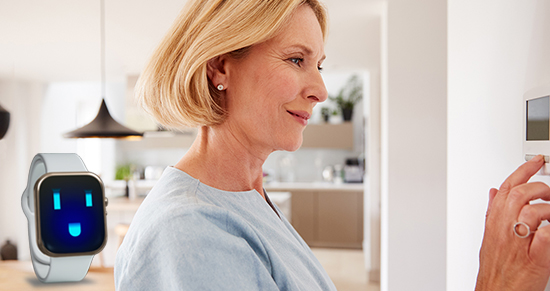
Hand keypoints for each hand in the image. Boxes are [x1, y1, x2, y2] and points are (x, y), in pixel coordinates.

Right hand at [476, 155, 549, 290]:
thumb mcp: (489, 237)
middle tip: (549, 192)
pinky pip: (545, 236)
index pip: (507, 188)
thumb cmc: (496, 269)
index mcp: (495, 223)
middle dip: (539, 188)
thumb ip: (493, 212)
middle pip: (519, 195)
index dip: (522, 171)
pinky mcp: (536, 259)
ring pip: (532, 212)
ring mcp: (520, 243)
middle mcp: (505, 230)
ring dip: (548, 210)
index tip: (536, 162)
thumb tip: (494, 192)